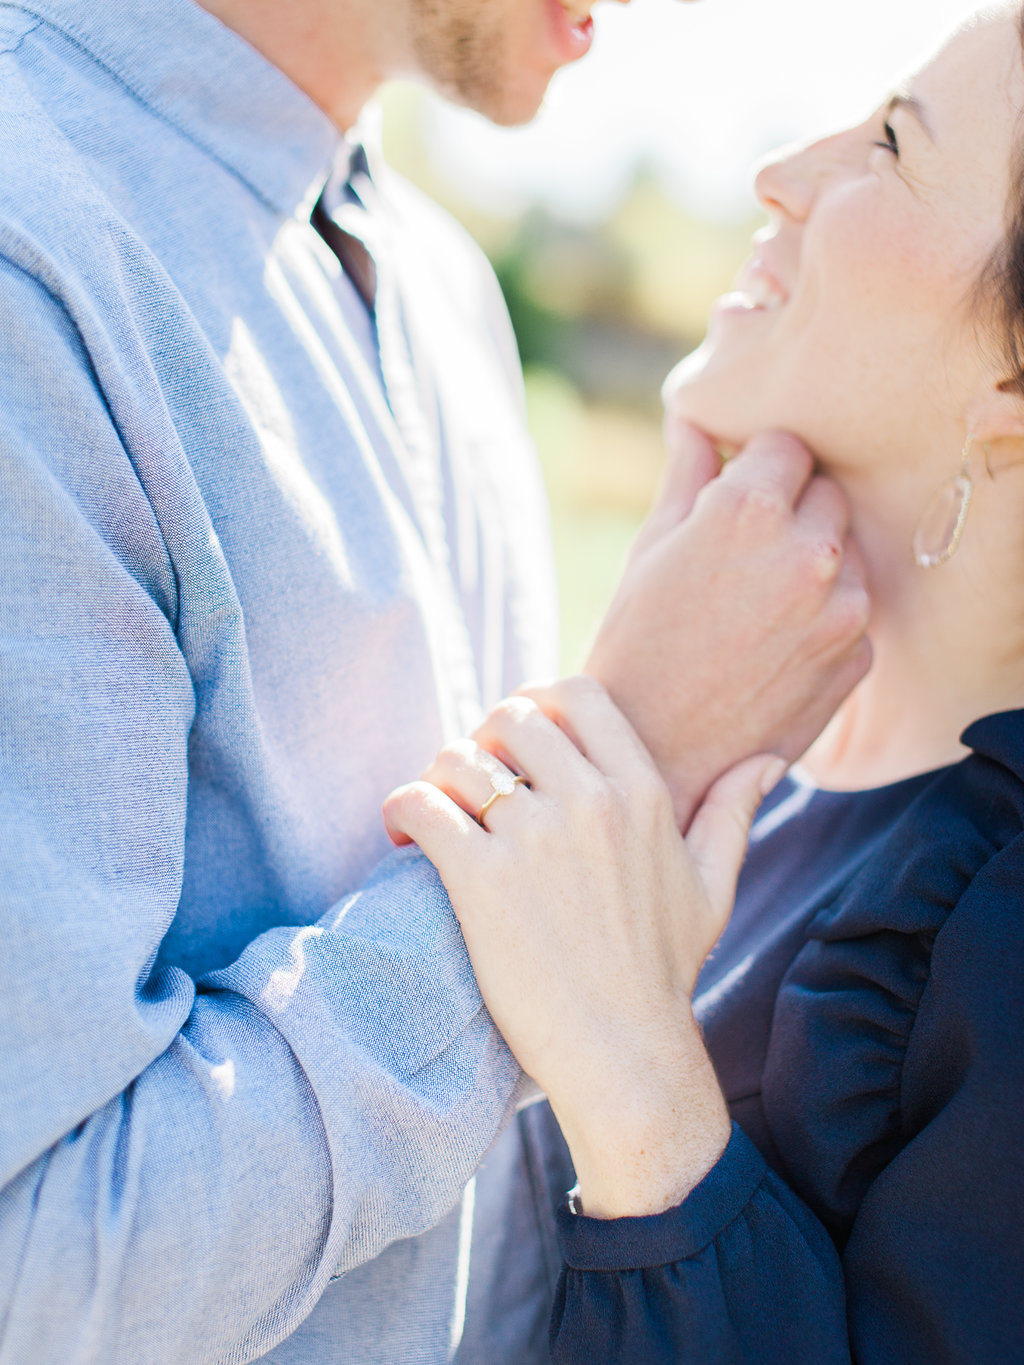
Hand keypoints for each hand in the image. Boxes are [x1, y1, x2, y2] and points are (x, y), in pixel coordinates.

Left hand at [383, 677, 782, 1218]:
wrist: (624, 1053)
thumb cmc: (663, 971)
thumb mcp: (713, 885)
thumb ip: (734, 811)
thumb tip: (770, 760)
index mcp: (641, 792)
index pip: (576, 694)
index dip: (536, 703)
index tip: (518, 741)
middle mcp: (589, 801)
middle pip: (509, 718)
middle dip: (483, 739)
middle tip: (472, 781)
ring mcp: (533, 838)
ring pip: (459, 757)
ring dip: (438, 775)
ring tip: (436, 811)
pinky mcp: (481, 879)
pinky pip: (422, 805)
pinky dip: (402, 809)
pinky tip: (404, 833)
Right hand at [586, 416, 871, 828]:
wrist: (656, 759)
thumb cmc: (636, 650)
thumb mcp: (648, 551)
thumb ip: (686, 475)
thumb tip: (694, 418)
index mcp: (748, 511)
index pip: (786, 444)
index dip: (756, 468)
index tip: (735, 494)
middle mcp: (809, 553)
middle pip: (826, 491)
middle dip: (790, 509)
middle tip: (742, 554)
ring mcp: (842, 609)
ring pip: (846, 550)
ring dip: (814, 562)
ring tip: (755, 607)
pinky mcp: (857, 657)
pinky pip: (853, 609)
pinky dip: (824, 617)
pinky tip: (773, 646)